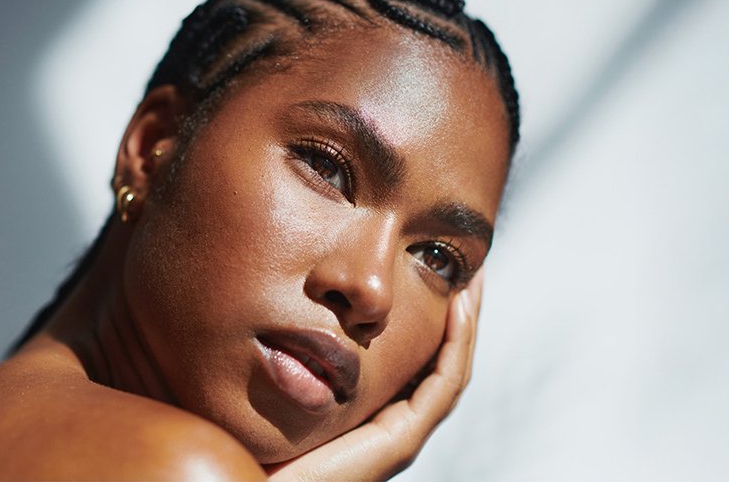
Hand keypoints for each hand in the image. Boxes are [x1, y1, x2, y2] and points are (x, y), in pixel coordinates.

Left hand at [266, 270, 483, 480]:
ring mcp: (398, 436)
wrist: (258, 481)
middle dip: (458, 316)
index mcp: (369, 412)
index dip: (431, 316)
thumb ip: (294, 351)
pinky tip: (458, 309)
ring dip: (466, 324)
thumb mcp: (282, 376)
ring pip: (449, 371)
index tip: (434, 269)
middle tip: (469, 267)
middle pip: (440, 361)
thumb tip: (287, 303)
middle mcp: (390, 425)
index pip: (415, 358)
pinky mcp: (397, 444)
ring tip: (472, 280)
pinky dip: (456, 345)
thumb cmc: (257, 438)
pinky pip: (440, 387)